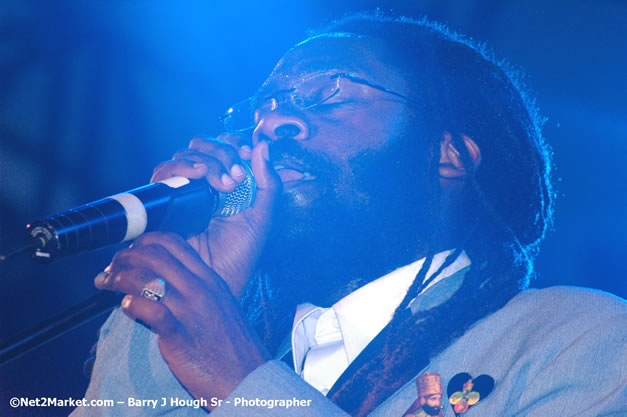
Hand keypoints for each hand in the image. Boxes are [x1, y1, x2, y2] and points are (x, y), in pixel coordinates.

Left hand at [95, 231, 270, 406]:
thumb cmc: (233, 345)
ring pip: (146, 279)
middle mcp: (200, 288)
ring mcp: (190, 310)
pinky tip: (125, 307)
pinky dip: (132, 304)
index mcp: (210, 278)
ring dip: (118, 278)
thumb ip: (198, 288)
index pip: (172, 243)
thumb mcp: (221, 304)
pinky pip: (150, 310)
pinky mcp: (179, 335)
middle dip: (124, 257)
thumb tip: (167, 279)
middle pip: (153, 256)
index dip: (144, 242)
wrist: (247, 377)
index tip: (130, 251)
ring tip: (106, 283)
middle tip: (111, 268)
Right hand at [151, 135, 280, 297]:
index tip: (246, 151)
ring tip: (222, 183)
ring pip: (183, 155)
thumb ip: (268, 181)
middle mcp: (202, 182)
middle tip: (236, 176)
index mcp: (226, 180)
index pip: (223, 145)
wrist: (217, 278)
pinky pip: (164, 172)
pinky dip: (180, 166)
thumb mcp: (262, 215)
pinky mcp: (164, 200)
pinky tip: (198, 174)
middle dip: (221, 152)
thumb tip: (262, 143)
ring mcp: (182, 189)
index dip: (233, 142)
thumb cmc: (240, 252)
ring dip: (206, 161)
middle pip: (201, 144)